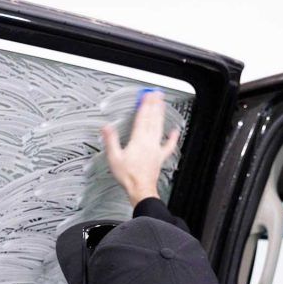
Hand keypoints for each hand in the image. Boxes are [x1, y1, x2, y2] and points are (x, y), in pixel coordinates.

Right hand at [101, 91, 180, 206]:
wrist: (140, 189)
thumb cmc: (128, 176)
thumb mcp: (114, 158)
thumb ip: (111, 141)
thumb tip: (106, 127)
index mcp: (138, 141)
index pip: (142, 118)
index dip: (144, 105)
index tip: (146, 95)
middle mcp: (149, 142)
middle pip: (152, 119)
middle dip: (154, 105)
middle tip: (157, 94)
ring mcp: (156, 148)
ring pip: (160, 127)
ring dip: (161, 114)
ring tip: (163, 104)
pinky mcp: (160, 157)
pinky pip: (168, 146)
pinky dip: (173, 138)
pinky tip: (176, 131)